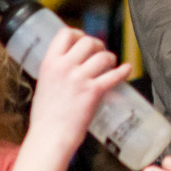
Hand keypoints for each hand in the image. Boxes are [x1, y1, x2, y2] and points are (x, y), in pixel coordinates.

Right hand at [27, 26, 131, 153]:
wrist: (50, 137)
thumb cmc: (45, 116)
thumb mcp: (44, 84)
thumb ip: (56, 72)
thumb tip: (69, 67)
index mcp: (49, 63)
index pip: (65, 34)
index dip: (78, 33)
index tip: (83, 40)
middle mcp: (64, 67)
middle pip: (88, 41)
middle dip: (98, 45)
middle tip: (100, 54)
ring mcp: (80, 78)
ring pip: (103, 56)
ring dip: (110, 58)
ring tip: (110, 65)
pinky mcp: (94, 92)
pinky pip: (114, 75)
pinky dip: (123, 71)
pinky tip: (126, 69)